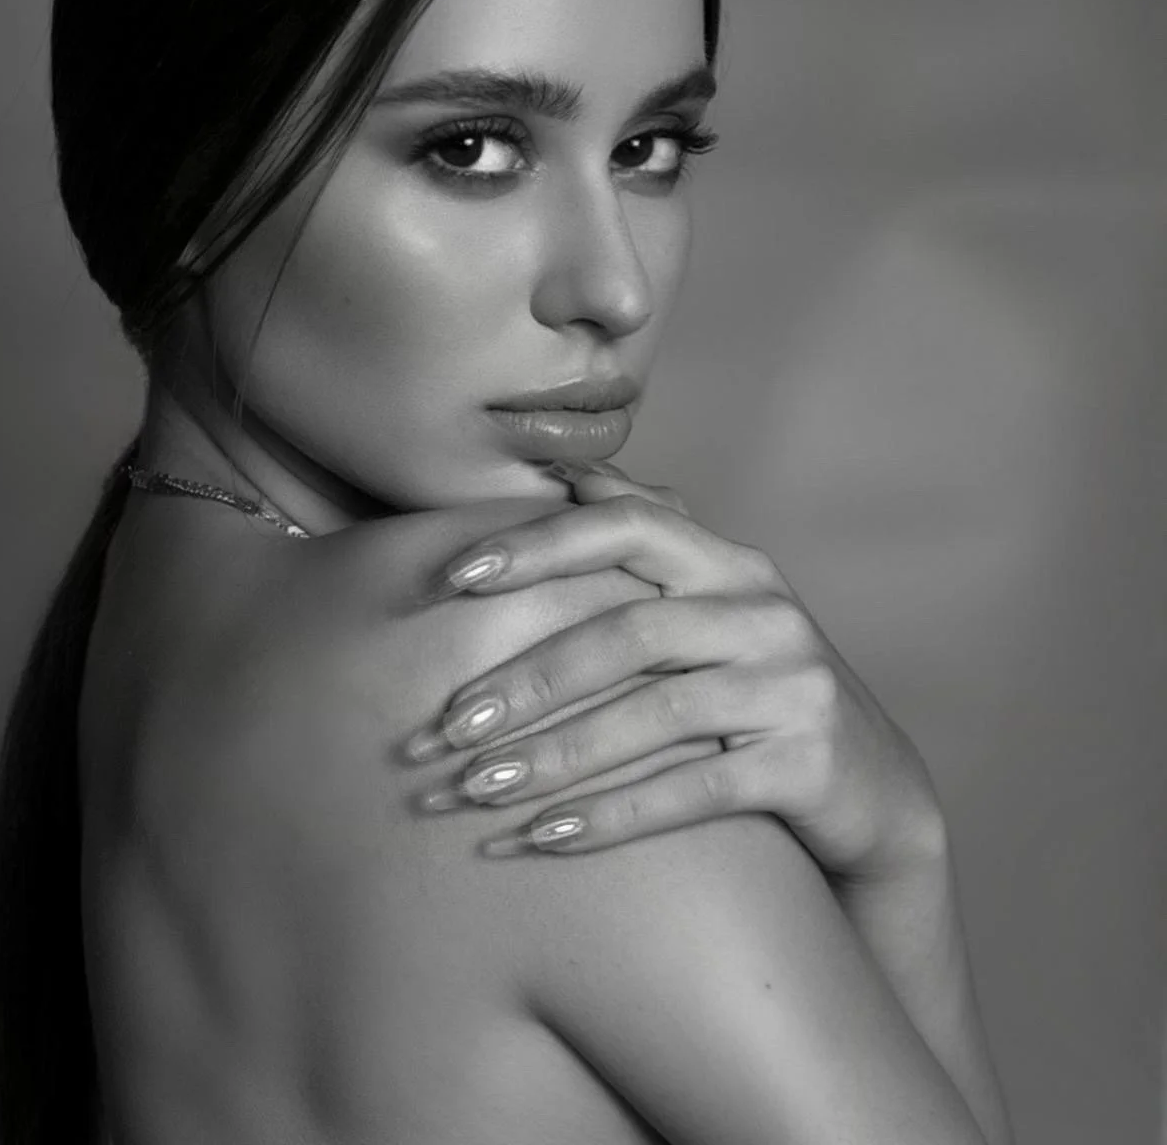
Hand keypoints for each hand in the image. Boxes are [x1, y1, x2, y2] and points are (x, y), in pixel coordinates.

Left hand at [402, 464, 946, 880]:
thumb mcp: (715, 609)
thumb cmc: (757, 690)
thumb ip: (652, 544)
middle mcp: (765, 612)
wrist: (872, 791)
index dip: (539, 544)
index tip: (453, 578)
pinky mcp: (807, 764)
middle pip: (628, 631)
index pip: (628, 524)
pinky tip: (544, 840)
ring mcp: (793, 687)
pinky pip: (694, 792)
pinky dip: (612, 817)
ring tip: (475, 790)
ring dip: (554, 757)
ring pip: (653, 715)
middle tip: (443, 727)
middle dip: (526, 680)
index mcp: (730, 563)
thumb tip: (572, 475)